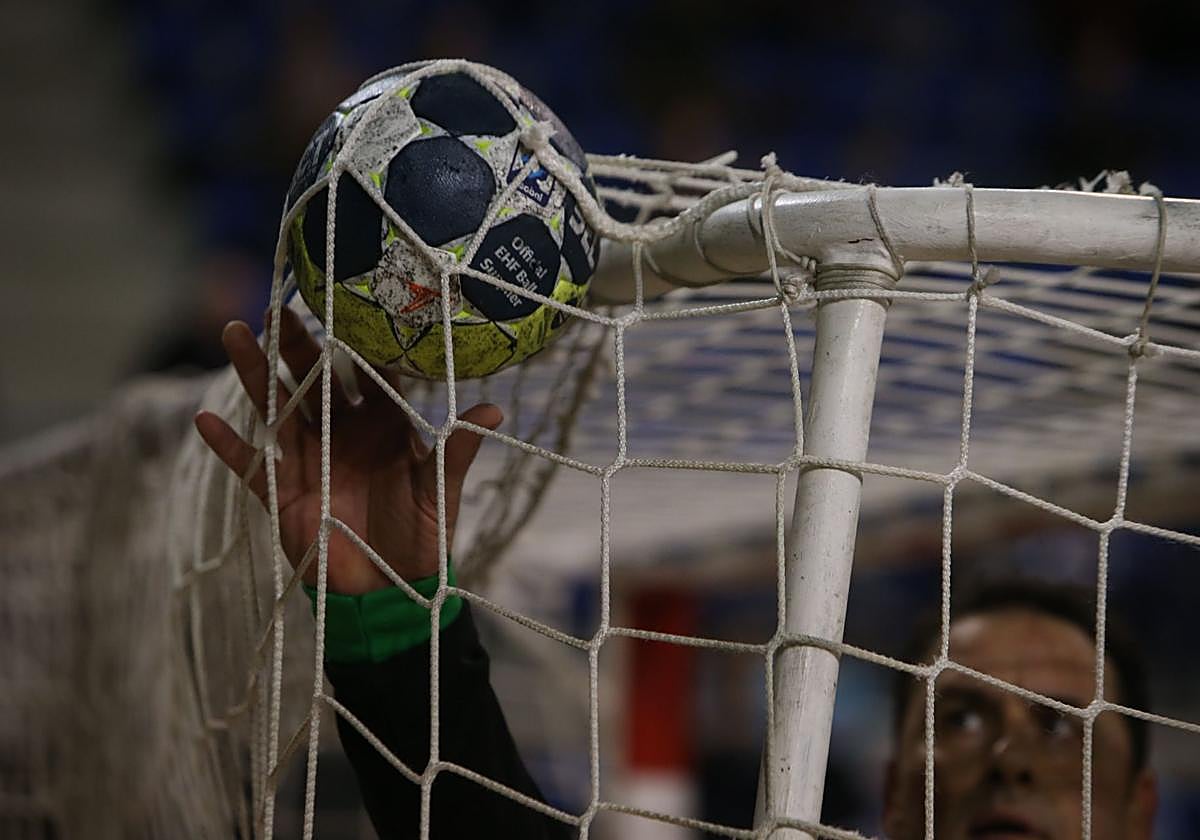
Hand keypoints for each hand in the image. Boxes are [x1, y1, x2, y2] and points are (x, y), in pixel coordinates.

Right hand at [194, 307, 501, 594]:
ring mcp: (308, 459)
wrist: (391, 588)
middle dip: (295, 343)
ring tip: (235, 335)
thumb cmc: (421, 534)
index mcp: (382, 424)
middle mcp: (342, 432)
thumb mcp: (440, 491)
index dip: (358, 343)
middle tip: (276, 306)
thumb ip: (457, 452)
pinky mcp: (282, 494)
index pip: (367, 374)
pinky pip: (251, 465)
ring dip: (255, 374)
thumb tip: (495, 410)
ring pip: (277, 407)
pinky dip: (229, 446)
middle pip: (313, 379)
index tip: (347, 303)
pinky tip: (204, 420)